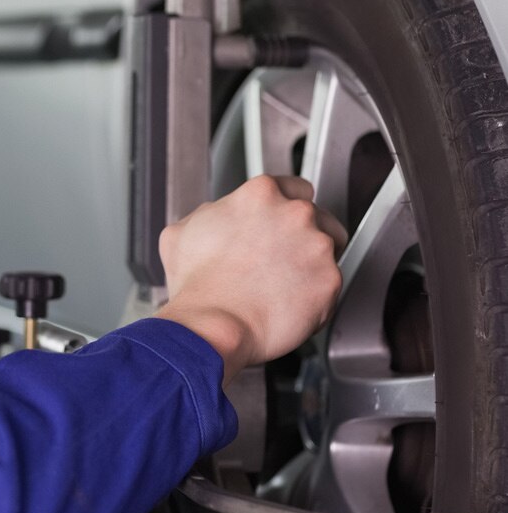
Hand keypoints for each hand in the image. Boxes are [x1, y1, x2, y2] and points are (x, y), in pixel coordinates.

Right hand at [155, 175, 345, 384]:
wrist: (214, 325)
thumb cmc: (198, 285)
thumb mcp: (181, 233)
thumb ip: (210, 215)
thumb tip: (217, 218)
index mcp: (260, 195)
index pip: (295, 187)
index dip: (287, 207)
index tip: (282, 222)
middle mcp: (295, 213)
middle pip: (318, 216)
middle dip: (302, 236)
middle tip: (280, 259)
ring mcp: (316, 246)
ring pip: (330, 249)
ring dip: (312, 262)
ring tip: (286, 283)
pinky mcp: (330, 280)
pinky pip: (330, 285)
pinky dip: (314, 295)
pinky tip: (288, 303)